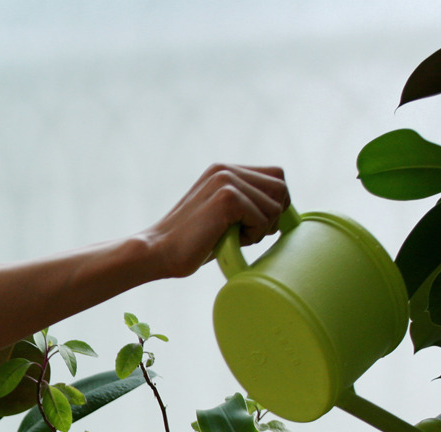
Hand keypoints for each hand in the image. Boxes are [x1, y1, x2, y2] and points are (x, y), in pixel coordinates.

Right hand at [143, 164, 289, 279]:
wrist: (158, 252)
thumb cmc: (190, 242)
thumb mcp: (221, 214)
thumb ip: (244, 203)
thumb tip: (282, 209)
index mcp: (223, 170)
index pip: (275, 175)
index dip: (276, 201)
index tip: (261, 225)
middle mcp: (225, 170)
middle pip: (280, 186)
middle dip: (273, 215)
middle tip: (248, 233)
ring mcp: (226, 181)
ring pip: (276, 205)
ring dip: (260, 229)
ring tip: (232, 237)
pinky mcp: (227, 198)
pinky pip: (263, 219)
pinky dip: (252, 236)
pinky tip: (227, 240)